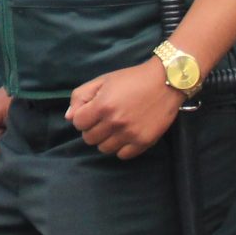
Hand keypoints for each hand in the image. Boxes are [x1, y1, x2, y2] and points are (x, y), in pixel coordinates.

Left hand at [66, 59, 183, 159]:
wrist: (166, 81)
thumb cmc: (132, 79)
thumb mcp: (103, 80)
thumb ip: (81, 96)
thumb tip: (69, 117)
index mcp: (102, 106)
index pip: (77, 123)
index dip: (82, 117)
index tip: (92, 112)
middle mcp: (115, 122)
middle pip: (89, 139)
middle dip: (92, 129)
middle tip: (104, 119)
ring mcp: (130, 134)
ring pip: (104, 149)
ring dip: (106, 139)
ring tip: (115, 127)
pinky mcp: (144, 142)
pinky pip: (123, 155)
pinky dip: (121, 147)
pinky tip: (126, 135)